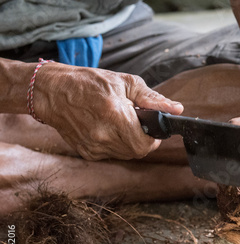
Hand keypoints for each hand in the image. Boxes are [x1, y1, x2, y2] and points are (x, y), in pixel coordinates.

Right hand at [34, 63, 182, 160]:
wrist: (52, 91)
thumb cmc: (89, 82)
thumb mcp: (125, 82)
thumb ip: (153, 99)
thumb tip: (177, 109)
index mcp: (115, 116)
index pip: (146, 144)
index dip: (154, 138)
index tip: (151, 127)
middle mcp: (103, 135)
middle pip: (138, 152)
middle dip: (143, 140)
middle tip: (137, 124)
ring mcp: (93, 147)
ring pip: (126, 155)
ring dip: (130, 142)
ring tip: (120, 123)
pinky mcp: (86, 152)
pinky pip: (111, 154)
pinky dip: (115, 144)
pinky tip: (107, 128)